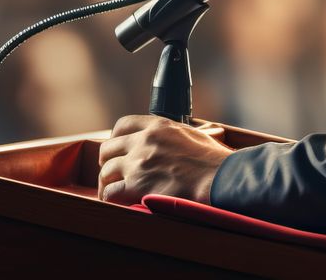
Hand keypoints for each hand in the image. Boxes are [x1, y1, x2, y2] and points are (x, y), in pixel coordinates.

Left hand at [98, 115, 233, 205]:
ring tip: (109, 191)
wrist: (219, 178)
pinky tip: (115, 202)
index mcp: (158, 126)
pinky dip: (110, 198)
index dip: (116, 138)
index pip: (123, 124)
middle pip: (108, 148)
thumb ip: (178, 134)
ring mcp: (138, 163)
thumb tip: (185, 136)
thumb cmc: (214, 160)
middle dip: (107, 161)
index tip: (117, 148)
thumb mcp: (195, 134)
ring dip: (106, 182)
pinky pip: (111, 192)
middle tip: (111, 172)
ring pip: (106, 171)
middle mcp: (144, 141)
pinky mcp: (137, 186)